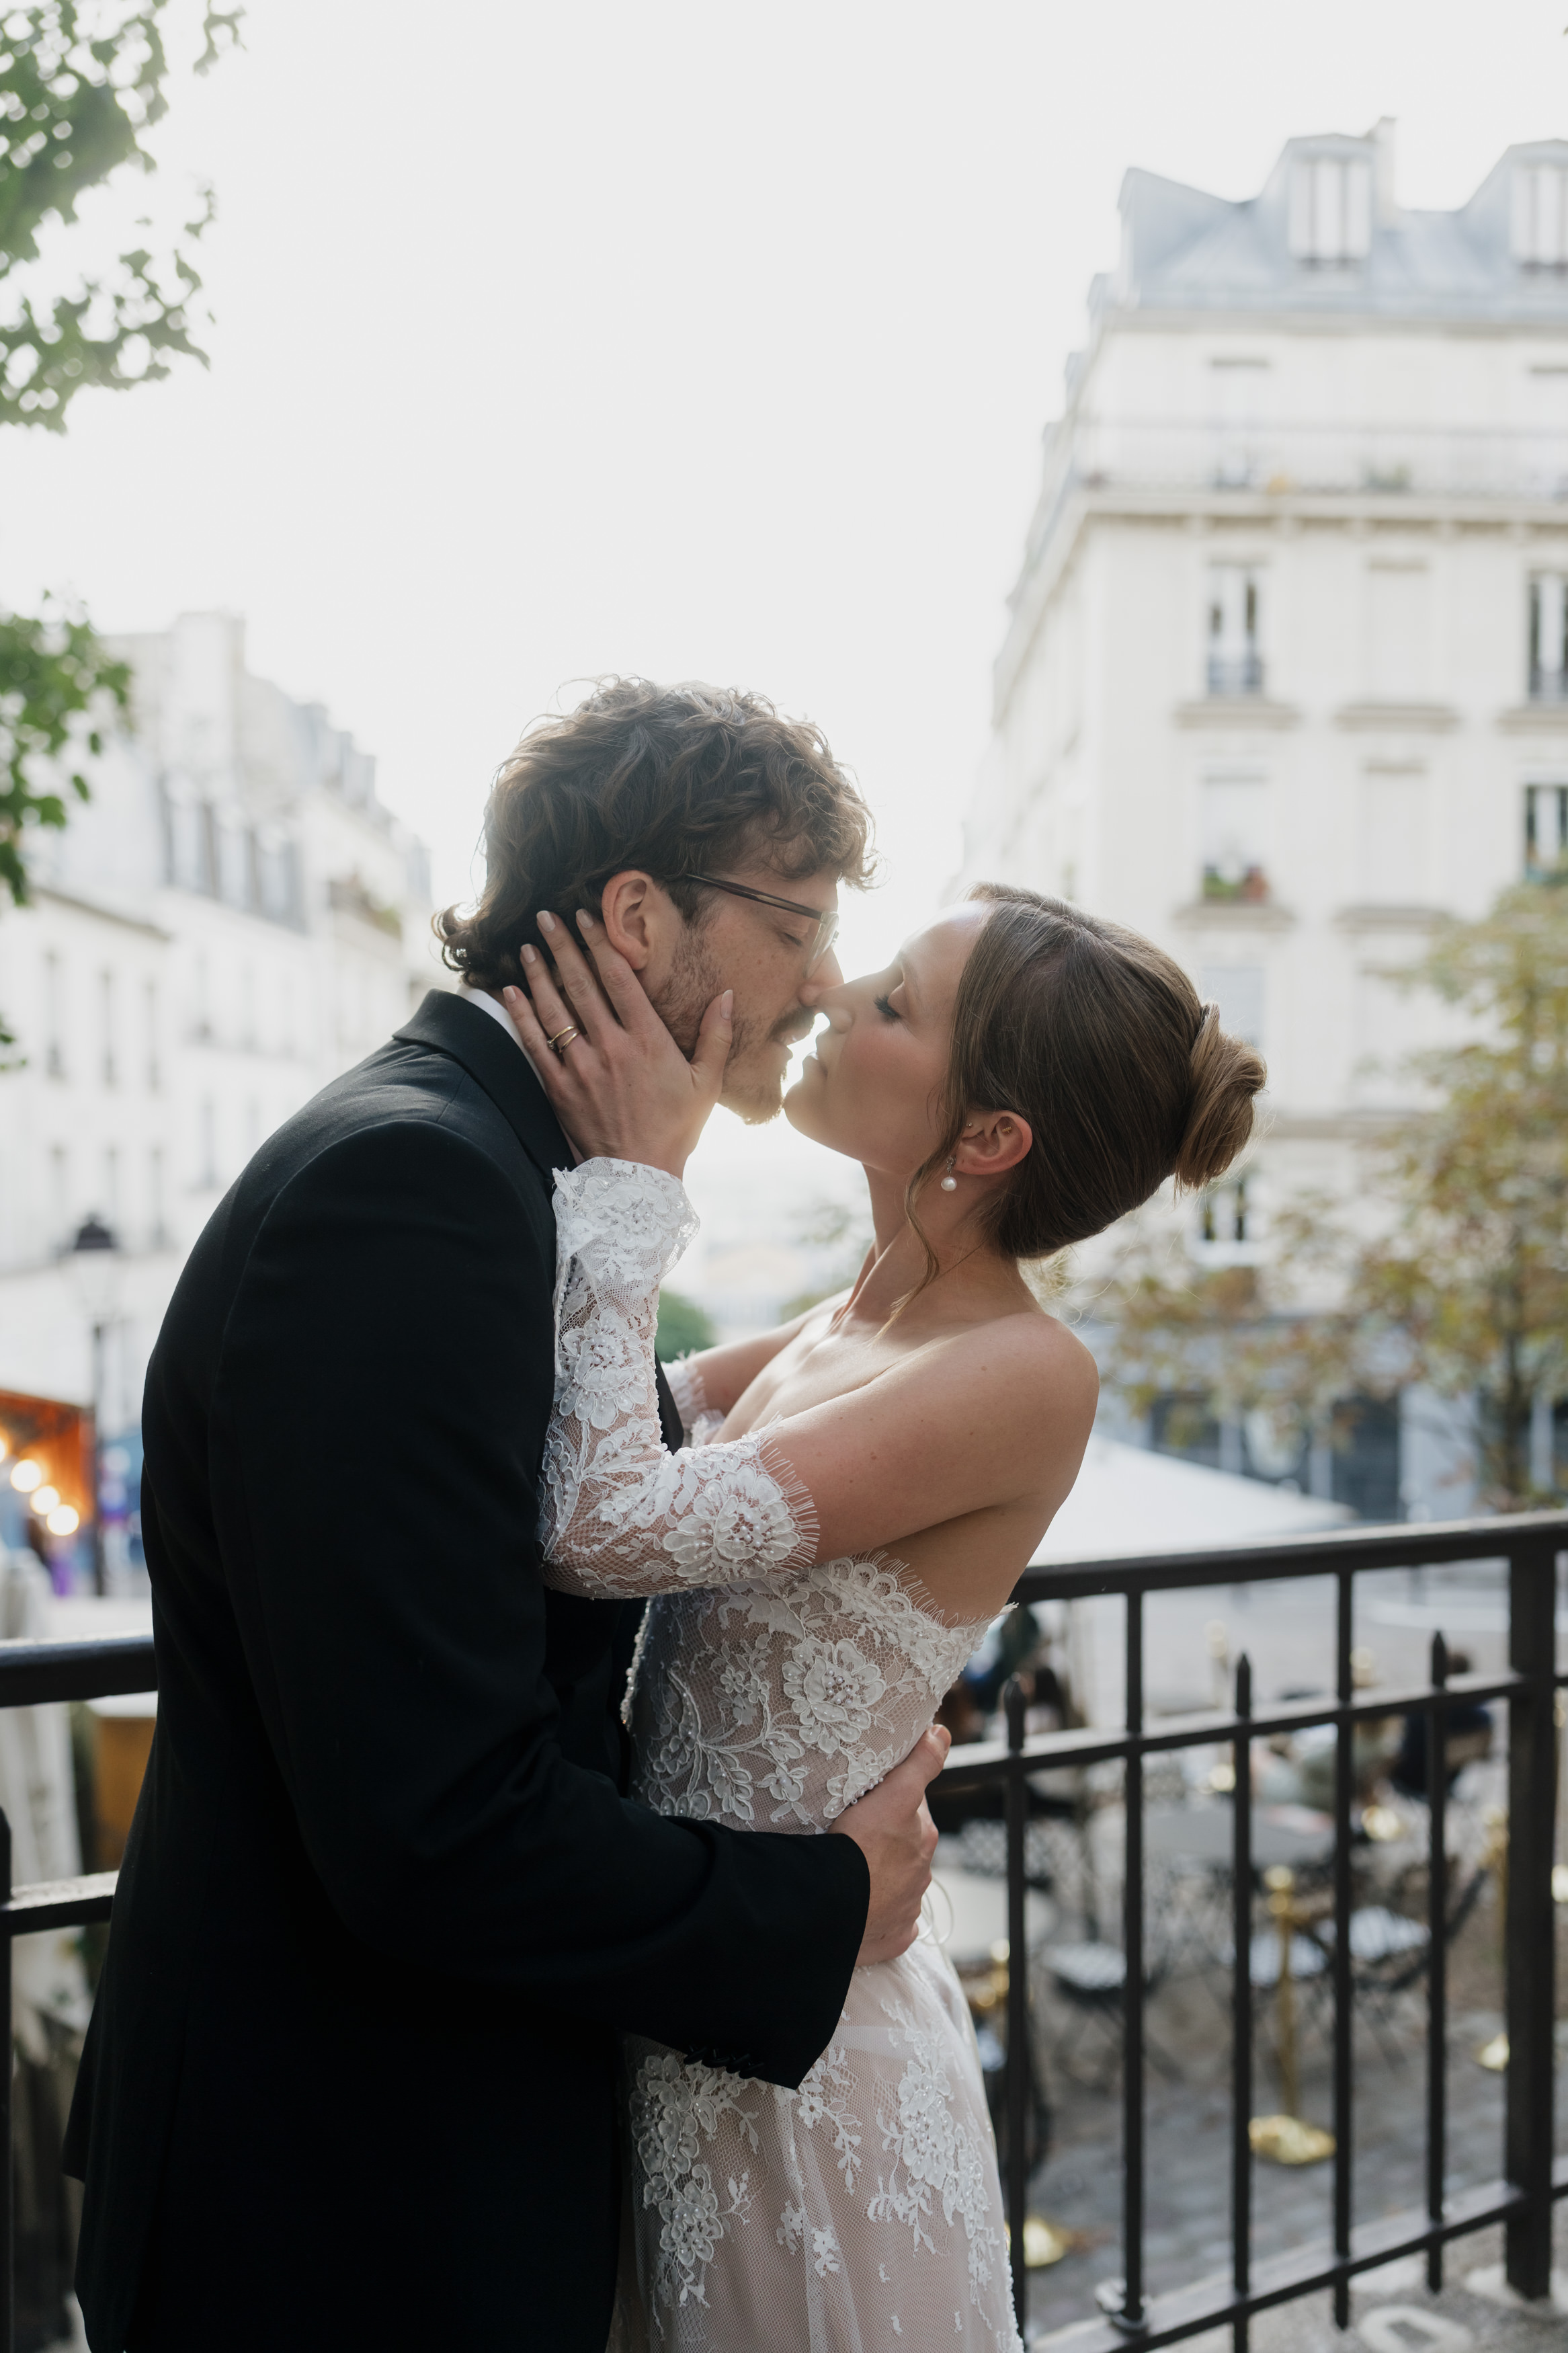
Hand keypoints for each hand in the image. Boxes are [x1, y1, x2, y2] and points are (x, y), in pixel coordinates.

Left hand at [501, 911, 731, 1180]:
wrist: (639, 1177)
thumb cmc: (676, 1130)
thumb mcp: (707, 1084)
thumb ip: (716, 1036)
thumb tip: (725, 994)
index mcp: (648, 1041)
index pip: (619, 979)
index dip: (600, 943)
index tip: (587, 916)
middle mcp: (611, 1047)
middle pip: (581, 984)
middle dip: (563, 946)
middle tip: (548, 916)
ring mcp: (581, 1067)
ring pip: (555, 1009)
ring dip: (539, 973)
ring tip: (528, 945)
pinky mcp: (559, 1088)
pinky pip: (535, 1044)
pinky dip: (521, 1016)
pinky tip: (510, 991)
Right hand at [832, 1724, 948, 1965]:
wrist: (830, 1907)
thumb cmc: (855, 1847)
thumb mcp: (892, 1794)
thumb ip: (921, 1763)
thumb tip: (943, 1733)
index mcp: (923, 1836)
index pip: (911, 1808)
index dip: (891, 1801)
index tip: (870, 1803)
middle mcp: (922, 1871)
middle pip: (905, 1844)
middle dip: (887, 1839)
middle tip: (854, 1834)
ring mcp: (909, 1906)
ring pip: (898, 1881)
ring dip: (882, 1874)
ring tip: (852, 1870)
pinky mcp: (896, 1935)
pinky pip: (894, 1920)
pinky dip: (883, 1913)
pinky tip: (865, 1906)